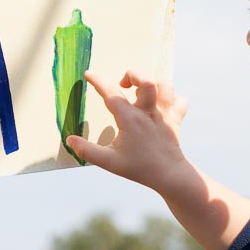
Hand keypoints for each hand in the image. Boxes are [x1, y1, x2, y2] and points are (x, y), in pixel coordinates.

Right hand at [65, 69, 190, 193]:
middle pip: (146, 80)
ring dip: (153, 84)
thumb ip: (87, 150)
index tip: (89, 74)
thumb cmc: (138, 168)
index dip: (98, 81)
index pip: (111, 93)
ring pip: (165, 85)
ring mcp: (165, 114)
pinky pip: (180, 101)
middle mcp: (148, 112)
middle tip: (124, 84)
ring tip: (142, 94)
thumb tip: (69, 140)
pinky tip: (163, 106)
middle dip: (133, 75)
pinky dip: (172, 99)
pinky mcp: (176, 119)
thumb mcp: (109, 162)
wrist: (169, 174)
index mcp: (130, 119)